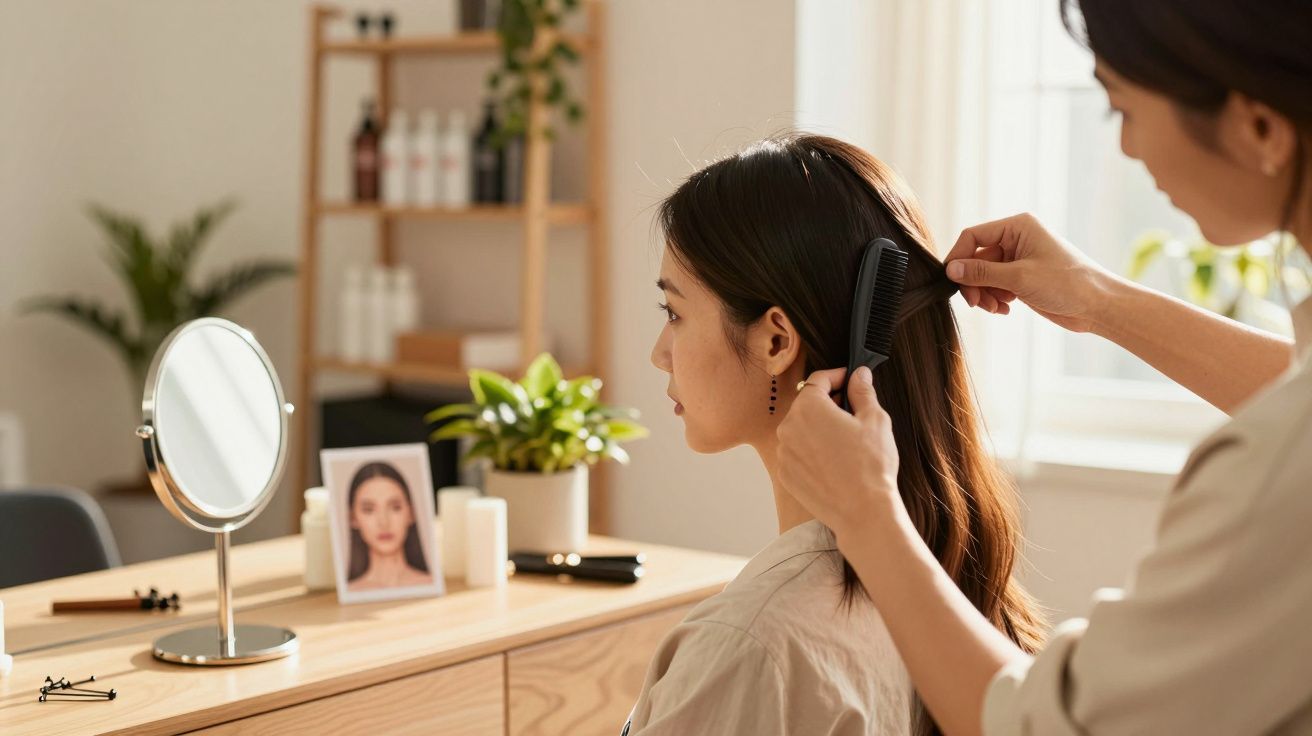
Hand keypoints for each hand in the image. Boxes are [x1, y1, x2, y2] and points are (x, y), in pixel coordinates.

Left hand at [776, 366, 901, 540]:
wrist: (862, 511)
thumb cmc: (871, 465)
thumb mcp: (875, 420)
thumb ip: (863, 392)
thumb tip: (859, 375)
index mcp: (808, 407)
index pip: (818, 380)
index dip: (837, 377)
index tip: (850, 381)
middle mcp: (788, 427)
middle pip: (807, 404)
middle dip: (828, 403)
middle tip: (852, 413)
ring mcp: (783, 452)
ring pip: (800, 429)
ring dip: (818, 428)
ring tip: (845, 441)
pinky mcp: (785, 474)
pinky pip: (797, 453)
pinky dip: (811, 451)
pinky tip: (833, 461)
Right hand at [945, 212, 1118, 332]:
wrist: (1097, 305)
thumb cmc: (1067, 284)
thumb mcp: (1019, 278)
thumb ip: (982, 273)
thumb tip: (951, 270)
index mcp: (1018, 226)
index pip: (974, 236)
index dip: (959, 257)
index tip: (952, 281)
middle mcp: (1016, 239)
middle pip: (976, 258)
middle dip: (973, 282)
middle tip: (976, 303)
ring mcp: (1018, 259)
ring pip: (983, 275)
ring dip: (984, 294)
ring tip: (995, 308)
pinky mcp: (1021, 278)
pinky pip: (995, 286)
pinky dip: (994, 299)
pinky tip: (1005, 309)